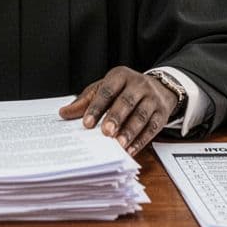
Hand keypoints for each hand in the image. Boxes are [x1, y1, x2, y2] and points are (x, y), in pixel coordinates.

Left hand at [59, 66, 176, 155]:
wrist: (159, 87)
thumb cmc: (125, 90)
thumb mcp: (104, 89)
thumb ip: (85, 101)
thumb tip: (64, 113)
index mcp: (120, 76)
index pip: (107, 91)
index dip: (97, 107)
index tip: (87, 123)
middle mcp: (138, 85)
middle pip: (127, 101)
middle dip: (116, 117)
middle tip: (106, 132)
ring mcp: (152, 98)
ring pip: (141, 115)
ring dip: (130, 131)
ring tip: (119, 144)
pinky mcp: (162, 113)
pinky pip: (152, 127)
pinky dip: (141, 140)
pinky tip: (131, 150)